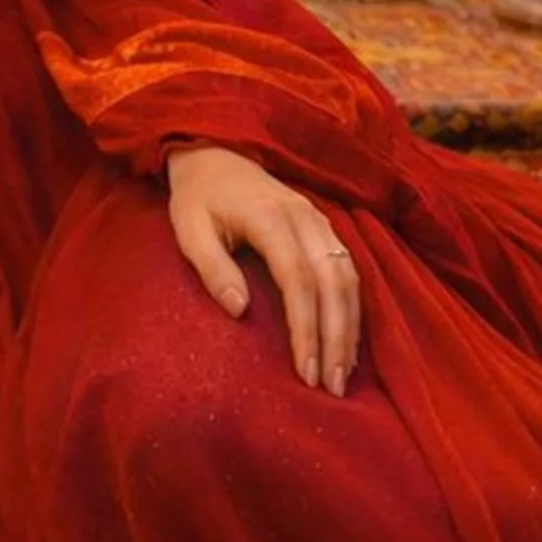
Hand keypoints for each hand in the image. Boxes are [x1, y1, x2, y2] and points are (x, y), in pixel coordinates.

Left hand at [164, 144, 361, 396]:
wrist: (215, 154)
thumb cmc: (198, 198)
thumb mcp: (189, 228)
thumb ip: (212, 266)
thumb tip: (239, 310)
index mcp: (269, 217)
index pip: (298, 278)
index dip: (306, 327)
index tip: (304, 371)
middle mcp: (303, 217)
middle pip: (333, 282)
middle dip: (336, 337)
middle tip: (331, 387)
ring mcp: (319, 219)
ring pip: (348, 277)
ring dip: (350, 327)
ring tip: (342, 373)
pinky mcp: (324, 227)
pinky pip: (348, 269)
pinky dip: (352, 307)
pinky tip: (346, 340)